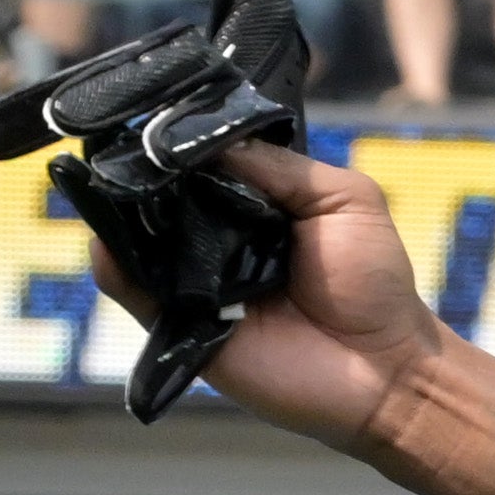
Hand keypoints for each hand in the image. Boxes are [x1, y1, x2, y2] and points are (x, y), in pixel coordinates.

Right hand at [88, 144, 450, 455]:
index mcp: (251, 202)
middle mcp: (214, 236)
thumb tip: (207, 140)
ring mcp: (192, 279)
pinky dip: (114, 266)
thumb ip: (280, 166)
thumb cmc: (374, 285)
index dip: (173, 142)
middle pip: (154, 194)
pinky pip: (130, 289)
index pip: (195, 161)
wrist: (384, 371)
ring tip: (116, 192)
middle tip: (122, 155)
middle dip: (138, 173)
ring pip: (131, 237)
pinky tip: (110, 244)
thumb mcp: (344, 200)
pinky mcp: (180, 323)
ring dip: (119, 213)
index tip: (150, 123)